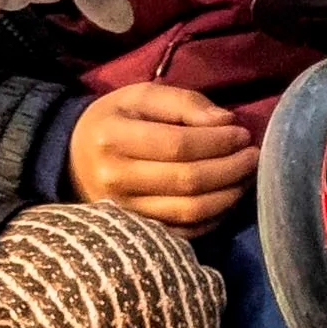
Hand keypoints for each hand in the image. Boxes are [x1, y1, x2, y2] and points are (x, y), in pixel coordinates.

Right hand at [65, 82, 256, 229]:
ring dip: (228, 196)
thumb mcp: (141, 96)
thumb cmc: (115, 120)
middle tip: (254, 157)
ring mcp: (124, 211)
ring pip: (189, 211)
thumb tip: (226, 122)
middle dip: (230, 169)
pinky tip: (227, 199)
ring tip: (246, 177)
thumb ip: (184, 103)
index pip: (178, 145)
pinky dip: (213, 218)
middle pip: (187, 181)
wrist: (73, 158)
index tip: (242, 134)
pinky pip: (184, 232)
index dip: (217, 142)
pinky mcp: (135, 232)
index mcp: (113, 138)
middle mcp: (115, 179)